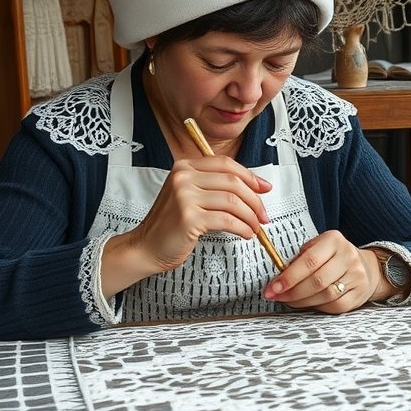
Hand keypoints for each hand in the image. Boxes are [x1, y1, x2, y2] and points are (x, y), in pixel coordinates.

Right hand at [102, 156, 272, 295]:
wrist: (146, 247)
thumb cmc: (172, 224)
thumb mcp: (191, 196)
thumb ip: (216, 186)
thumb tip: (257, 186)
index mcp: (185, 167)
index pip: (226, 164)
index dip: (250, 176)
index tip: (265, 188)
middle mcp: (183, 177)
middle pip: (233, 182)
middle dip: (255, 201)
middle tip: (263, 216)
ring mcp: (184, 196)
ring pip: (233, 202)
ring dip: (250, 217)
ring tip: (255, 228)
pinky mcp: (189, 218)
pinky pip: (227, 221)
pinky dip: (242, 228)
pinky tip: (245, 234)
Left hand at [262, 231, 380, 312]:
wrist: (365, 267)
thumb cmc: (332, 257)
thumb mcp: (317, 248)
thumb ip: (299, 260)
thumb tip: (277, 279)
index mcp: (334, 240)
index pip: (309, 261)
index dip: (289, 277)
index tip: (273, 287)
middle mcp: (348, 256)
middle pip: (317, 281)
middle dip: (292, 292)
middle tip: (276, 297)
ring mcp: (356, 276)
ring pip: (325, 295)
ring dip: (302, 301)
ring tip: (289, 301)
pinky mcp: (359, 294)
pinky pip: (335, 306)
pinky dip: (318, 307)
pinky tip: (308, 303)